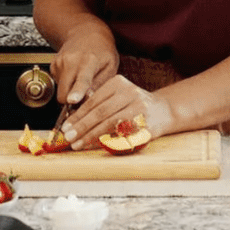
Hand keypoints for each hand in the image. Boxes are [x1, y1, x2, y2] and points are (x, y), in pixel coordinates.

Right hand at [51, 27, 117, 110]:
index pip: (82, 80)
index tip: (72, 100)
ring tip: (81, 79)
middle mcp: (71, 61)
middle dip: (72, 101)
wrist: (86, 33)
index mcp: (89, 61)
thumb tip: (88, 100)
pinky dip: (67, 84)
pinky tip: (74, 74)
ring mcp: (59, 62)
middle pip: (64, 92)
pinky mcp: (53, 65)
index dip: (77, 92)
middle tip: (85, 96)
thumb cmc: (102, 50)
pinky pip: (58, 84)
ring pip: (60, 91)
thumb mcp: (110, 67)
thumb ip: (100, 85)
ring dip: (70, 91)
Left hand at [60, 74, 174, 149]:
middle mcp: (129, 93)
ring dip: (91, 135)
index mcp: (118, 83)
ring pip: (109, 123)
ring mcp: (138, 108)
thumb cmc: (134, 105)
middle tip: (68, 137)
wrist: (164, 110)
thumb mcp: (117, 97)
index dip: (77, 115)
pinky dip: (107, 140)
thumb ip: (99, 104)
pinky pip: (122, 134)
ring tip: (78, 144)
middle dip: (81, 126)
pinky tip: (96, 145)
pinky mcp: (145, 124)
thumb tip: (72, 122)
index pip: (93, 101)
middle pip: (99, 111)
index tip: (65, 127)